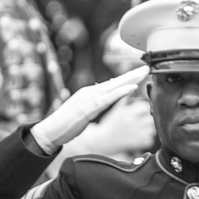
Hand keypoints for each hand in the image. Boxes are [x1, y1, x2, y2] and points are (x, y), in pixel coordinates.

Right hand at [30, 68, 147, 153]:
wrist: (51, 131)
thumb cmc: (66, 125)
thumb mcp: (83, 113)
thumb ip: (93, 105)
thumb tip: (102, 101)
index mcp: (89, 93)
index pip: (111, 84)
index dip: (125, 79)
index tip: (138, 74)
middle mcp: (90, 92)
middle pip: (115, 81)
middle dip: (132, 74)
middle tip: (147, 67)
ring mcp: (89, 98)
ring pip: (115, 86)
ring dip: (131, 78)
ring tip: (144, 72)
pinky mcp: (89, 107)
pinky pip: (110, 98)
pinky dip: (122, 91)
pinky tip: (133, 87)